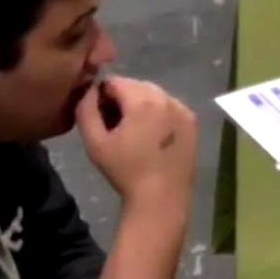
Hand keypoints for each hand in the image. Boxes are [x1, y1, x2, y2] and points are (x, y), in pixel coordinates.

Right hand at [76, 77, 198, 206]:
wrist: (161, 198)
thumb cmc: (125, 171)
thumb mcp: (95, 142)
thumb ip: (86, 109)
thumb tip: (90, 90)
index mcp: (143, 100)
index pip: (115, 81)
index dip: (102, 96)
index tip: (101, 117)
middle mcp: (167, 98)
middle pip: (136, 86)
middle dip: (123, 98)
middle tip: (115, 124)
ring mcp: (184, 110)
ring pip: (154, 95)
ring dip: (141, 104)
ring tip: (134, 131)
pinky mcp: (193, 123)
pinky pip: (170, 107)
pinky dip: (158, 113)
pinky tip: (152, 136)